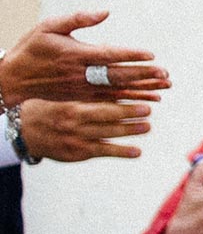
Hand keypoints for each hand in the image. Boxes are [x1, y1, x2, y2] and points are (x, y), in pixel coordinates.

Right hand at [2, 11, 168, 104]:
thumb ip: (78, 19)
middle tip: (165, 73)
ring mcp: (84, 88)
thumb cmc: (33, 48)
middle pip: (118, 75)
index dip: (131, 55)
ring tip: (166, 86)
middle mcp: (82, 74)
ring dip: (144, 88)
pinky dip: (133, 98)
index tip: (152, 55)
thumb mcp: (49, 27)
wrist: (15, 78)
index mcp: (76, 54)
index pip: (109, 55)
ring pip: (119, 89)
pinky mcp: (84, 97)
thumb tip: (105, 12)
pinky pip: (113, 99)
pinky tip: (151, 99)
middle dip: (143, 75)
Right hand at [18, 98, 152, 160]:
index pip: (99, 98)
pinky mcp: (79, 152)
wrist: (25, 130)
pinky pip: (103, 151)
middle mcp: (74, 120)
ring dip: (129, 130)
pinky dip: (121, 152)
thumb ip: (87, 92)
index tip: (137, 92)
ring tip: (147, 126)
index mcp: (71, 103)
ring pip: (108, 132)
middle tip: (147, 109)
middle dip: (128, 112)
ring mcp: (77, 137)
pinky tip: (136, 151)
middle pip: (106, 115)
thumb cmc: (50, 108)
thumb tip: (116, 81)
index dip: (120, 96)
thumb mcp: (63, 96)